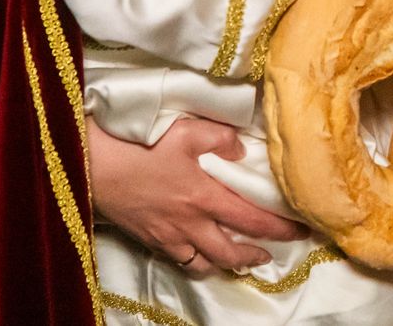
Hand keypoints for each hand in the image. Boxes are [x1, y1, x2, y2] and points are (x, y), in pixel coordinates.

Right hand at [88, 116, 308, 276]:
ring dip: (226, 262)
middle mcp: (191, 222)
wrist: (93, 166)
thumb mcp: (185, 129)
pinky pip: (179, 260)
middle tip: (270, 253)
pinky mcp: (149, 238)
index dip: (279, 228)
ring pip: (205, 262)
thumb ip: (219, 137)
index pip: (252, 219)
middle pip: (231, 250)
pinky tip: (198, 254)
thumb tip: (241, 149)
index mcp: (205, 196)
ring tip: (238, 258)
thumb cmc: (139, 145)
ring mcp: (169, 235)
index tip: (300, 229)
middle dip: (255, 255)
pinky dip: (195, 261)